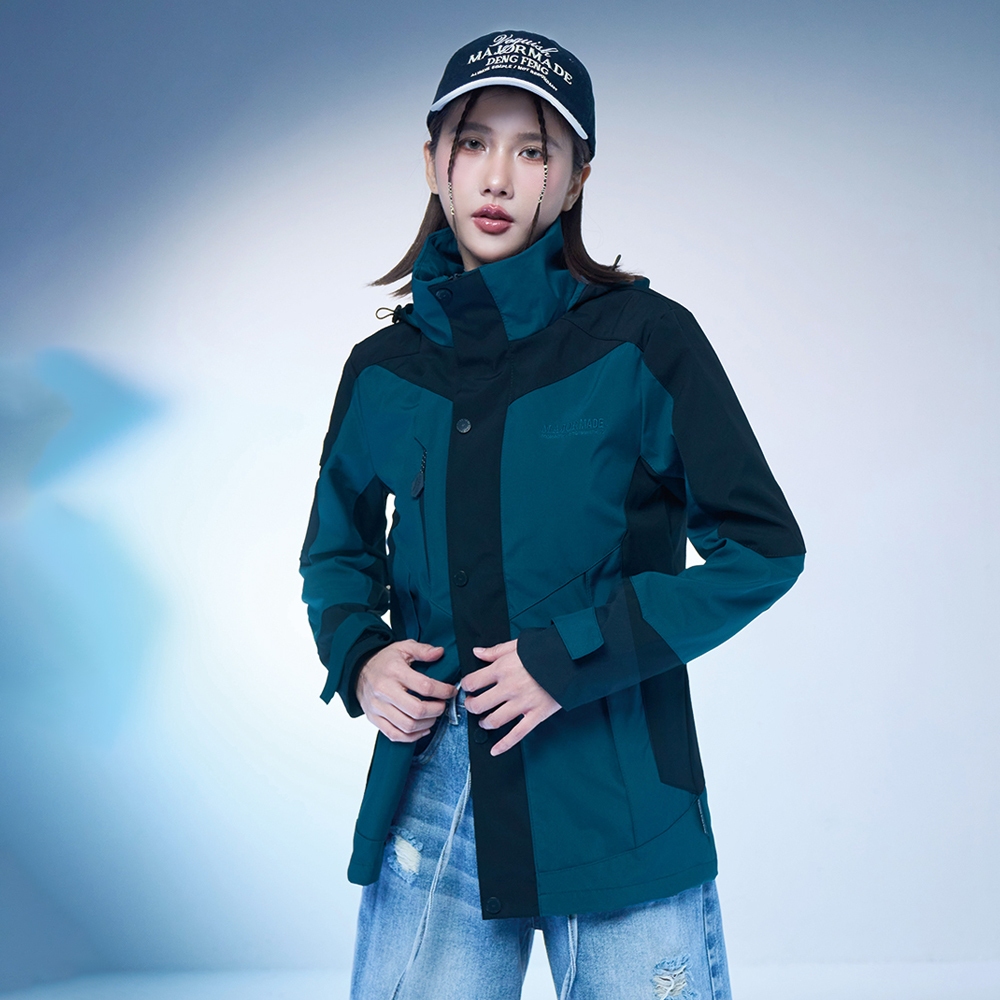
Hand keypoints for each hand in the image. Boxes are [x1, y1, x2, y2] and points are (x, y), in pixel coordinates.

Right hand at [356, 640, 455, 742]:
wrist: (358, 671)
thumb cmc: (384, 661)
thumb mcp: (403, 647)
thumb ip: (422, 650)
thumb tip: (439, 653)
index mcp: (394, 671)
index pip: (424, 686)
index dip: (443, 691)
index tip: (450, 691)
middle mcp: (384, 690)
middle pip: (417, 710)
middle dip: (437, 710)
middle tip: (442, 705)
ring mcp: (378, 707)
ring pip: (407, 725)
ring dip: (427, 724)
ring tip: (433, 716)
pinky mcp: (374, 718)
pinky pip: (395, 735)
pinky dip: (412, 736)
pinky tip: (422, 729)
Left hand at [462, 639, 560, 755]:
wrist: (572, 659)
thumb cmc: (546, 650)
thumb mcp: (518, 644)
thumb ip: (495, 650)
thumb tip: (477, 653)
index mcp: (502, 669)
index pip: (472, 682)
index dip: (466, 686)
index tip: (468, 687)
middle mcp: (509, 687)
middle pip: (479, 704)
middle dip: (471, 707)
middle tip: (472, 706)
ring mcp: (522, 703)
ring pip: (494, 721)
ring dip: (484, 723)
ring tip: (484, 721)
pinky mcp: (536, 715)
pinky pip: (517, 734)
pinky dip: (504, 745)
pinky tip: (495, 750)